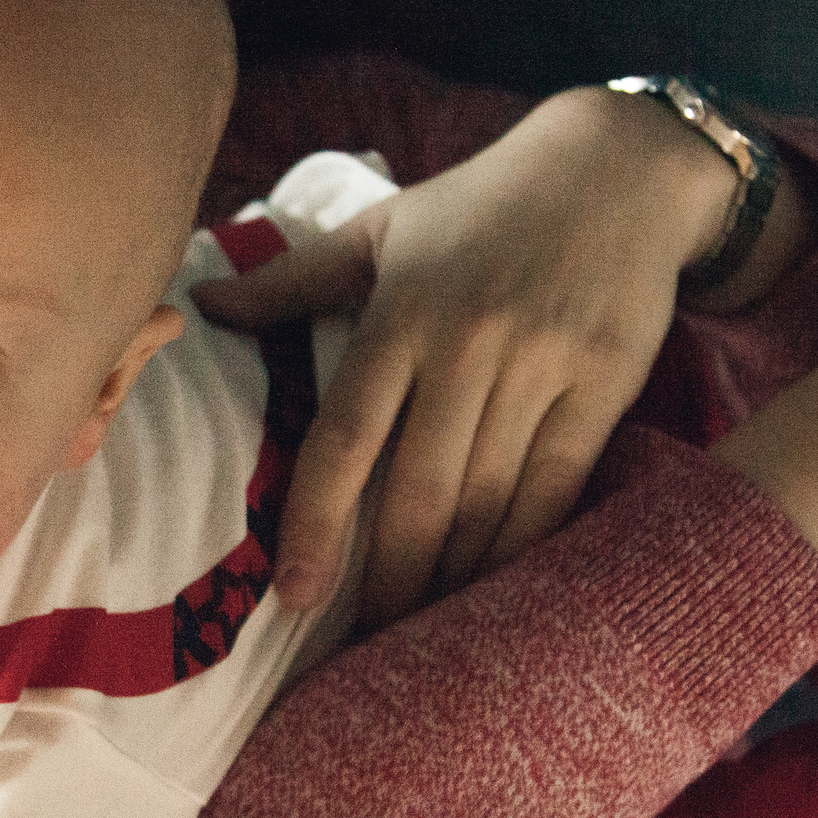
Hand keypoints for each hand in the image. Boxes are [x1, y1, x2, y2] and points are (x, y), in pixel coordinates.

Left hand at [195, 87, 739, 616]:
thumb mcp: (382, 229)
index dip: (319, 523)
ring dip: (455, 578)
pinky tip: (495, 591)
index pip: (348, 436)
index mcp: (401, 312)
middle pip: (420, 490)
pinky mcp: (603, 387)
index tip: (299, 595)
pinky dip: (524, 547)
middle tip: (364, 647)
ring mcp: (540, 368)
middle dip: (389, 579)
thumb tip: (202, 307)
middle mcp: (468, 345)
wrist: (616, 171)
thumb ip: (291, 280)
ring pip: (489, 501)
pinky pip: (555, 489)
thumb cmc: (480, 205)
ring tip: (423, 640)